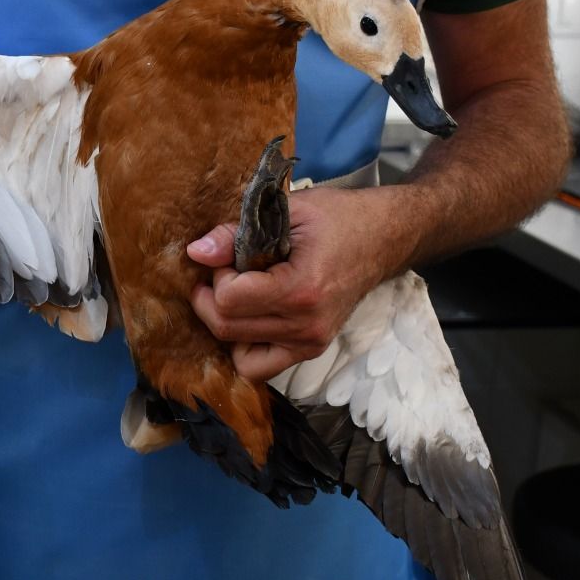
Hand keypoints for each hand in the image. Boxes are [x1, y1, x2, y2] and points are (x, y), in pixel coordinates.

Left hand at [187, 186, 422, 379]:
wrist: (383, 238)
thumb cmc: (339, 218)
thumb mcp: (288, 211)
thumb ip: (237, 232)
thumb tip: (195, 252)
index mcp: (302, 289)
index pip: (230, 300)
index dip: (217, 276)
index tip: (230, 256)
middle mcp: (306, 326)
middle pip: (227, 328)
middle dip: (213, 298)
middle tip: (226, 272)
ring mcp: (310, 343)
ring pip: (238, 351)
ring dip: (225, 321)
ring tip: (238, 293)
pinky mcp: (311, 350)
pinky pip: (259, 367)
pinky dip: (244, 346)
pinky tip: (249, 317)